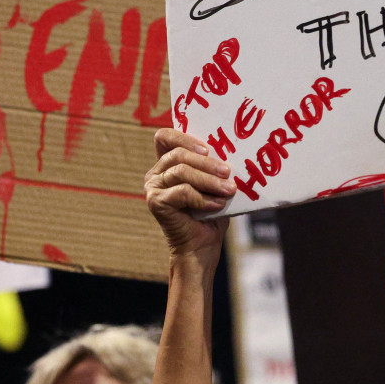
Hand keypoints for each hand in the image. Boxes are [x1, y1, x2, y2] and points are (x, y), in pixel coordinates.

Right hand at [145, 128, 234, 261]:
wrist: (202, 246)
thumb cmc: (211, 214)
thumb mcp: (214, 184)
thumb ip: (214, 166)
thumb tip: (232, 149)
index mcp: (167, 164)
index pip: (165, 137)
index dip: (184, 137)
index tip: (208, 149)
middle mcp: (155, 174)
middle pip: (178, 155)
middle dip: (207, 163)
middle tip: (228, 172)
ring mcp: (153, 188)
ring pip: (182, 172)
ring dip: (209, 181)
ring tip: (229, 190)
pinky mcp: (155, 202)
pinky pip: (182, 192)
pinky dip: (203, 198)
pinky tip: (217, 205)